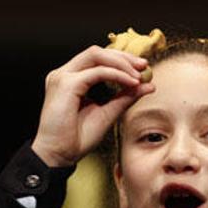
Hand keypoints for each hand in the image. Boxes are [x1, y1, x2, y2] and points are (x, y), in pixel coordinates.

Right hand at [31, 45, 155, 167]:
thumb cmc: (76, 139)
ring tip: (138, 76)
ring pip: (96, 55)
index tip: (142, 68)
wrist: (59, 155)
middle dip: (123, 57)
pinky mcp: (66, 84)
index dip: (120, 60)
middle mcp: (65, 74)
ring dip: (121, 63)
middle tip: (144, 66)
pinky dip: (117, 75)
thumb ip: (125, 97)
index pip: (97, 59)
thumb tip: (148, 85)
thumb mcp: (108, 114)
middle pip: (97, 52)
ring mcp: (63, 77)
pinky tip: (131, 83)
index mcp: (71, 79)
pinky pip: (97, 72)